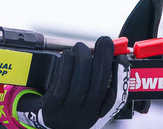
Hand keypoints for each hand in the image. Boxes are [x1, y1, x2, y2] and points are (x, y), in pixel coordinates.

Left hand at [0, 36, 125, 128]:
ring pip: (79, 86)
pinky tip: (68, 55)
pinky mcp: (50, 110)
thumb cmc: (66, 104)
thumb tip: (108, 52)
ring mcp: (67, 117)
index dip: (121, 78)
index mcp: (96, 115)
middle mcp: (84, 119)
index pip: (114, 99)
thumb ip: (96, 79)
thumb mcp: (85, 98)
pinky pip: (60, 87)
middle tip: (104, 41)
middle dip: (103, 61)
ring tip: (81, 47)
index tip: (121, 58)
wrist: (42, 120)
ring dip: (83, 60)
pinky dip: (66, 67)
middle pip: (98, 89)